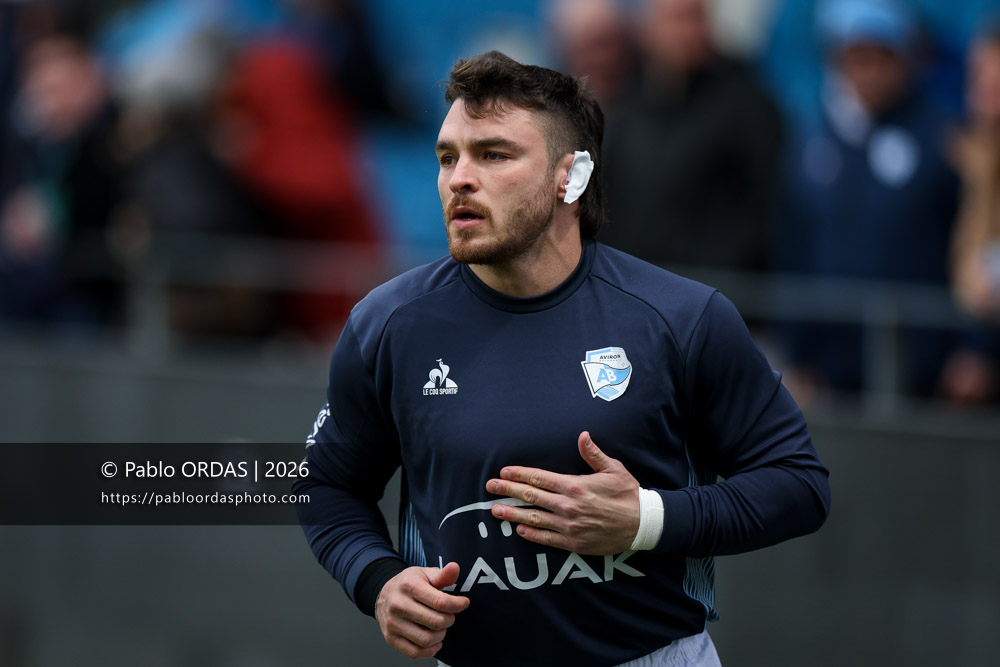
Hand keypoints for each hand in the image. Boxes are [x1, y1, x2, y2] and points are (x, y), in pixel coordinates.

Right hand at [375, 562, 469, 658]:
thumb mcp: (425, 574)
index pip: (440, 602)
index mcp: (409, 586)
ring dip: (441, 635)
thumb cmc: (408, 584)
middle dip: (449, 620)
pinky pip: (415, 652)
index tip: (464, 603)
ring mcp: (393, 624)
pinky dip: (430, 650)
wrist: (383, 595)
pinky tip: (434, 641)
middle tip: (449, 615)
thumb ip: (443, 574)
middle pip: (436, 622)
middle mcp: (398, 605)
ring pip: (427, 639)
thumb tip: (455, 568)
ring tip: (441, 626)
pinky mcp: (391, 638)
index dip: (458, 605)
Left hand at [486, 431, 639, 554]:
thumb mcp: (614, 469)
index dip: (519, 474)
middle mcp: (568, 506)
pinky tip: (518, 529)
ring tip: (495, 511)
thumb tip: (582, 435)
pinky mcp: (574, 542)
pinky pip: (547, 538)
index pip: (540, 478)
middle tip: (490, 487)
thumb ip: (593, 453)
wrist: (643, 524)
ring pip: (534, 518)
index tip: (504, 472)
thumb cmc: (628, 494)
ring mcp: (569, 526)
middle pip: (531, 496)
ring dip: (512, 513)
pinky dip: (531, 534)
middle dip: (508, 491)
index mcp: (575, 485)